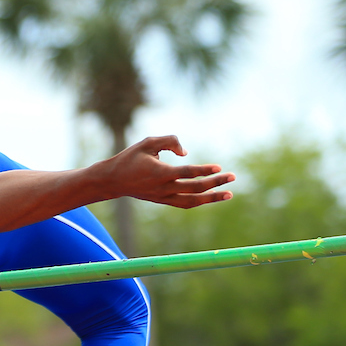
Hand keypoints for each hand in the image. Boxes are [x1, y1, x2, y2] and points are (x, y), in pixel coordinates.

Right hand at [101, 136, 234, 207]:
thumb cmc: (130, 158)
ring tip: (229, 194)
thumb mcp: (147, 142)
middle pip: (194, 189)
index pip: (187, 173)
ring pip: (192, 201)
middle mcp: (163, 188)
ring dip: (212, 198)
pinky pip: (185, 204)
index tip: (218, 167)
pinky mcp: (163, 201)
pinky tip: (212, 197)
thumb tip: (186, 152)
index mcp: (159, 173)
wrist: (113, 180)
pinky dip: (200, 201)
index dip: (203, 170)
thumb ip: (169, 141)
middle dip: (215, 183)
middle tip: (233, 177)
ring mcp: (163, 197)